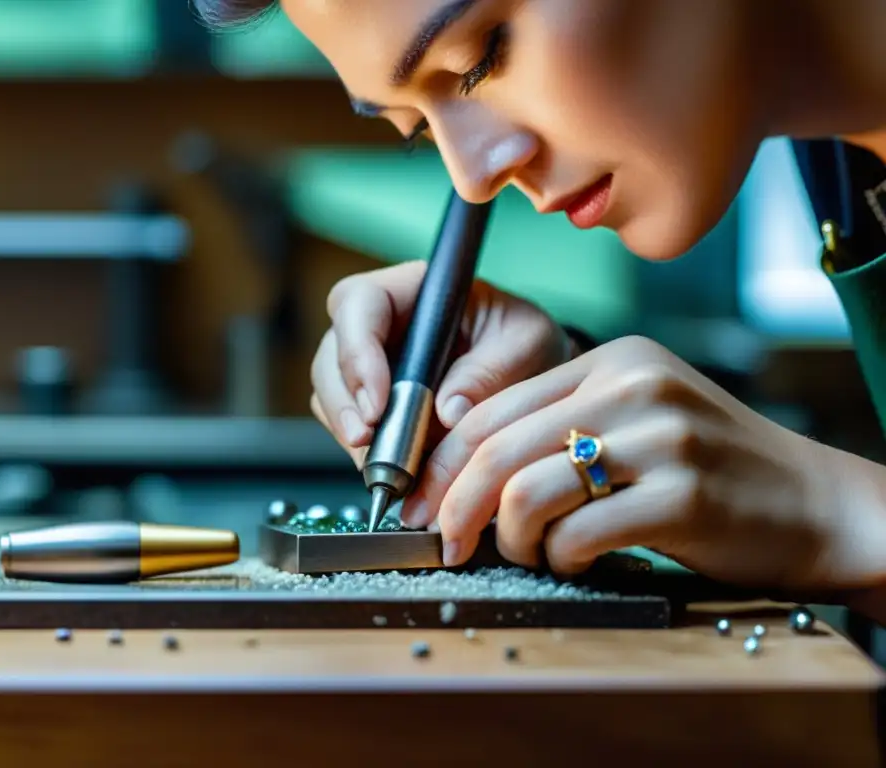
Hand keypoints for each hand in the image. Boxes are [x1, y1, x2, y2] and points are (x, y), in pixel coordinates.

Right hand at [309, 260, 571, 467]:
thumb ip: (490, 371)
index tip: (377, 404)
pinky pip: (350, 427)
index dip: (357, 353)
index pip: (359, 305)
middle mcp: (381, 324)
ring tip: (385, 467)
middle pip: (332, 354)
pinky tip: (393, 472)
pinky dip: (365, 453)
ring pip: (332, 395)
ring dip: (351, 432)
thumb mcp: (526, 344)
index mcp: (413, 290)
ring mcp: (370, 365)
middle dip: (344, 402)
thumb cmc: (527, 342)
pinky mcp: (373, 405)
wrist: (533, 374)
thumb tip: (447, 411)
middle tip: (367, 442)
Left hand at [404, 335, 885, 593]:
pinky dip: (560, 558)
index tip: (421, 501)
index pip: (493, 407)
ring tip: (529, 552)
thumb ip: (559, 431)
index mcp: (612, 359)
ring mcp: (660, 437)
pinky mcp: (681, 494)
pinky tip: (577, 560)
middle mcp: (632, 385)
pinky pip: (578, 533)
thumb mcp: (637, 421)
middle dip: (456, 505)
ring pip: (528, 490)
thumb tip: (464, 477)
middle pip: (499, 447)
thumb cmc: (712, 469)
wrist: (814, 502)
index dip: (442, 461)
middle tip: (445, 543)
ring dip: (511, 538)